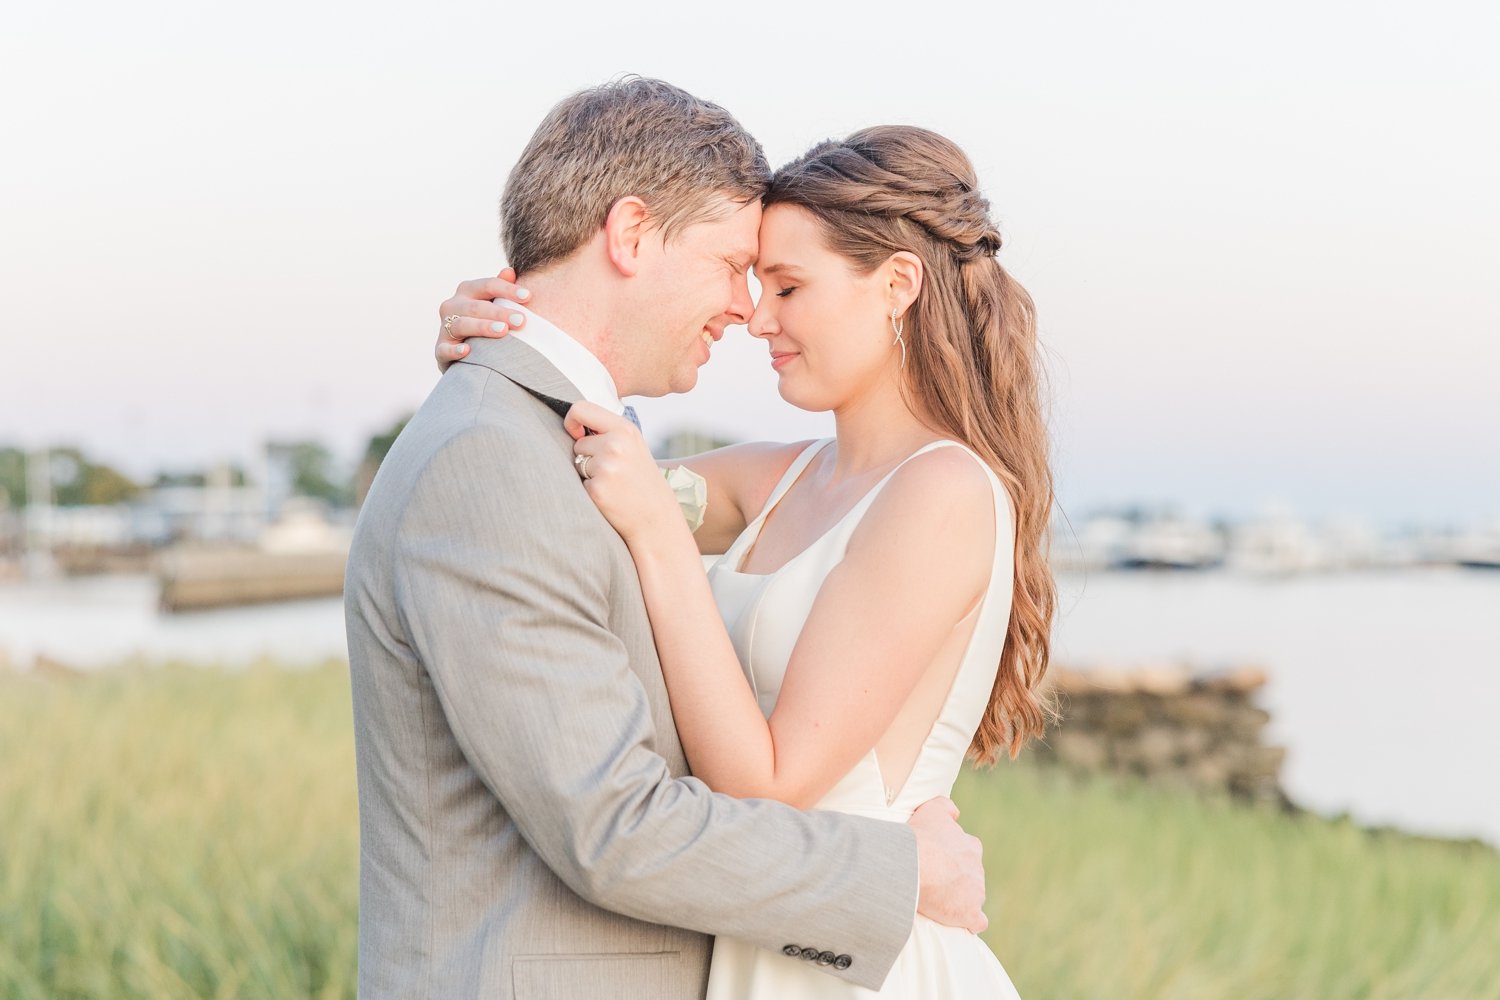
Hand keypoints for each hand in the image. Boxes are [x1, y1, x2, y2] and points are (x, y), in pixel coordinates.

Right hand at [435, 268, 530, 372]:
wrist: (465, 352)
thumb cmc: (485, 321)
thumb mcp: (492, 303)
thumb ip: (501, 288)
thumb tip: (509, 271)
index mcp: (467, 291)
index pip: (488, 285)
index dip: (507, 290)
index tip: (528, 296)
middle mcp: (453, 306)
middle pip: (476, 306)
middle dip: (499, 312)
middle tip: (521, 320)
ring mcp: (445, 328)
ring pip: (461, 324)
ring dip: (482, 327)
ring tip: (503, 331)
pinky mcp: (441, 350)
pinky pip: (445, 350)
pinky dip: (454, 350)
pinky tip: (466, 350)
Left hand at [565, 401, 678, 542]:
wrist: (656, 518)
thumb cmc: (642, 481)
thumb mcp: (634, 446)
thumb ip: (608, 432)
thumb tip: (573, 424)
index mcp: (625, 430)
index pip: (581, 409)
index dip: (571, 420)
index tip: (575, 433)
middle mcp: (615, 445)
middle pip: (578, 443)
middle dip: (587, 456)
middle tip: (612, 471)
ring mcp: (605, 467)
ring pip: (577, 463)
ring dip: (588, 474)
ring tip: (613, 484)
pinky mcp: (596, 489)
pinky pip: (579, 484)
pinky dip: (590, 491)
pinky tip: (610, 497)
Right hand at [908, 796, 987, 933]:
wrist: (912, 864)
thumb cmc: (919, 837)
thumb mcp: (932, 810)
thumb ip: (946, 807)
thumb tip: (956, 813)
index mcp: (971, 846)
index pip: (967, 855)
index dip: (952, 861)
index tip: (937, 865)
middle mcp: (977, 868)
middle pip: (970, 877)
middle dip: (956, 881)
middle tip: (933, 883)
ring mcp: (977, 892)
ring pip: (973, 898)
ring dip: (959, 901)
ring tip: (937, 903)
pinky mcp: (970, 913)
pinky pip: (977, 922)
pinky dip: (969, 922)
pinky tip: (958, 923)